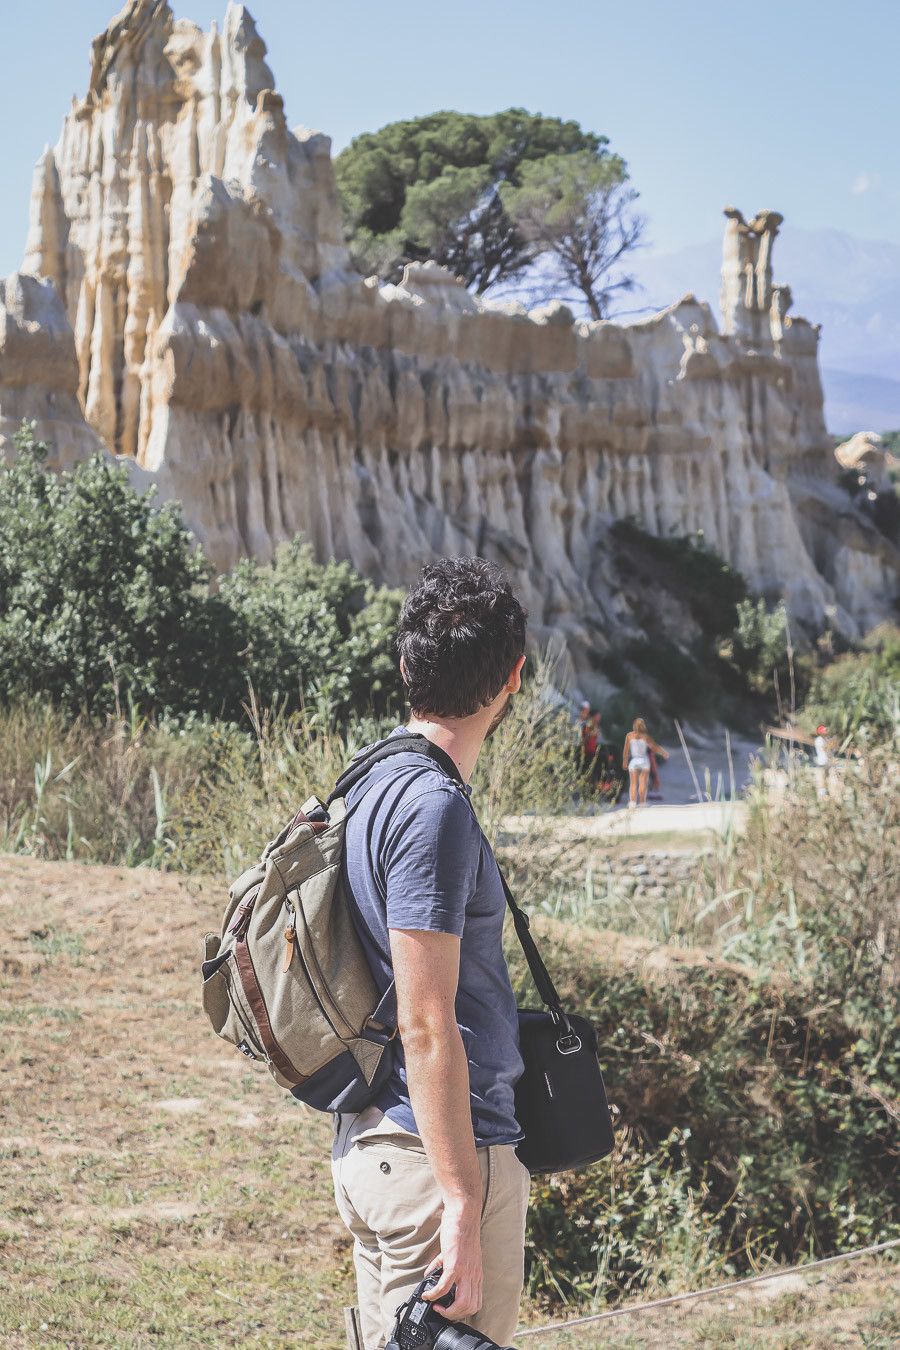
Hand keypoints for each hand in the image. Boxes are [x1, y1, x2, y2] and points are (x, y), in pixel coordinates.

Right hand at [423, 1203, 482, 1320]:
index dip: (462, 1311)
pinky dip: (434, 1294)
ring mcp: (465, 1271)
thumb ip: (445, 1265)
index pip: (476, 1302)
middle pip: (470, 1308)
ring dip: (447, 1310)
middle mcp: (473, 1275)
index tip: (449, 1309)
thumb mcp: (458, 1253)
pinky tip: (427, 1294)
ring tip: (435, 1305)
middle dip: (454, 1315)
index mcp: (476, 1274)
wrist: (463, 1214)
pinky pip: (444, 1287)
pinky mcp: (454, 1264)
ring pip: (461, 1304)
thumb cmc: (461, 1230)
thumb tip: (431, 1275)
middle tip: (441, 1310)